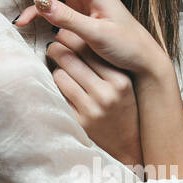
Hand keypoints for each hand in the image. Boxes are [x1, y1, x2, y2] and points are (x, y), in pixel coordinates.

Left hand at [45, 28, 143, 169]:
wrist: (128, 147)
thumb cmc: (123, 109)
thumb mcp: (123, 86)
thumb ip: (105, 64)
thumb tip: (76, 37)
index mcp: (120, 81)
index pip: (89, 49)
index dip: (73, 38)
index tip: (66, 35)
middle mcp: (107, 94)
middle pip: (71, 58)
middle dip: (57, 48)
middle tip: (53, 46)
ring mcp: (92, 109)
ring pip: (61, 74)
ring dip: (57, 69)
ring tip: (59, 67)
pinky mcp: (79, 122)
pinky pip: (58, 94)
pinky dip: (57, 87)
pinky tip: (62, 86)